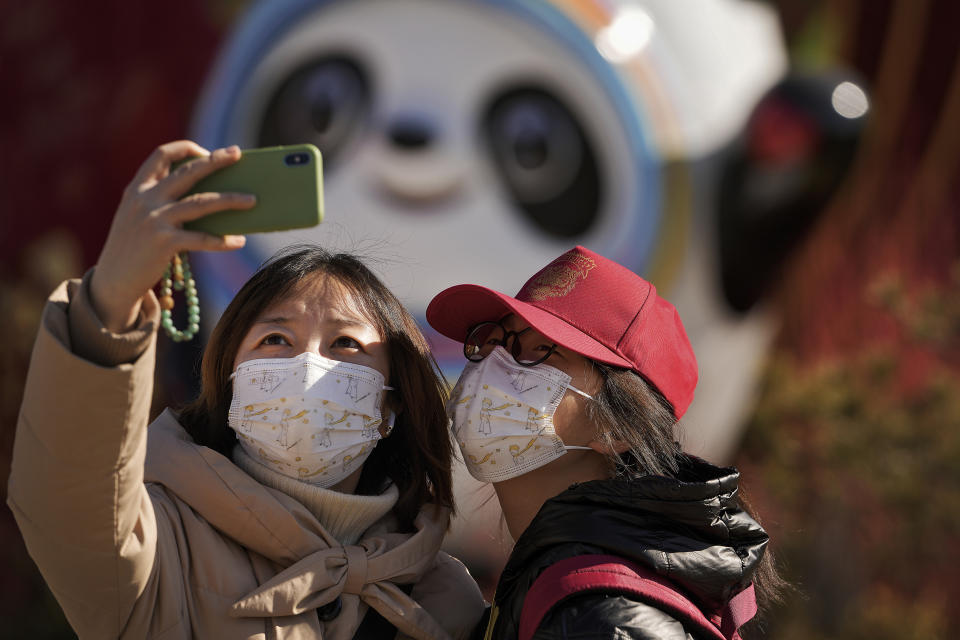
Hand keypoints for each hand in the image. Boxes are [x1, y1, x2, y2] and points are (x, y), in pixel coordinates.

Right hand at [90, 141, 255, 332]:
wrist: (113, 281)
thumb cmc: (134, 248)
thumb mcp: (139, 217)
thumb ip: (162, 201)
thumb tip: (211, 197)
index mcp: (138, 189)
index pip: (161, 155)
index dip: (186, 148)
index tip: (207, 152)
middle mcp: (145, 199)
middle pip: (187, 172)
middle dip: (215, 160)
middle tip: (237, 153)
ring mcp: (154, 220)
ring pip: (201, 203)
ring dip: (230, 200)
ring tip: (252, 200)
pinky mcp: (164, 243)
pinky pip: (201, 238)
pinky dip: (222, 241)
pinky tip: (238, 241)